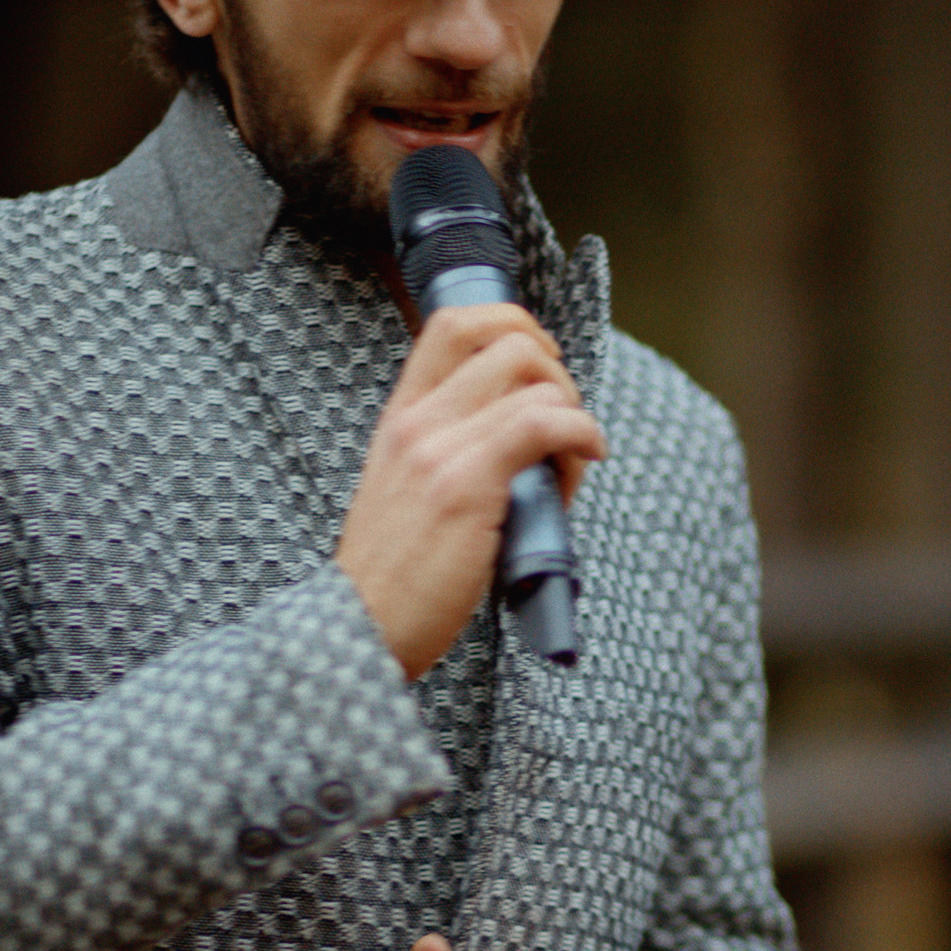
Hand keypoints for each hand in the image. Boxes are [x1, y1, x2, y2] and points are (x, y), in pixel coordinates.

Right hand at [335, 303, 605, 679]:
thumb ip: (454, 453)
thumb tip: (532, 436)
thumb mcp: (412, 491)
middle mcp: (416, 420)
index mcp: (401, 416)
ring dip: (575, 413)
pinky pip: (544, 423)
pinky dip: (584, 432)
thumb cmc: (399, 574)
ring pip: (535, 379)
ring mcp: (438, 448)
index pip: (453, 323)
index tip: (544, 369)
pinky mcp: (467, 484)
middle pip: (507, 338)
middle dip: (558, 371)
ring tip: (572, 464)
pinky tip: (589, 458)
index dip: (514, 326)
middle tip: (567, 422)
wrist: (361, 626)